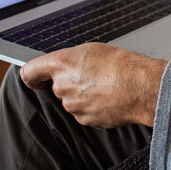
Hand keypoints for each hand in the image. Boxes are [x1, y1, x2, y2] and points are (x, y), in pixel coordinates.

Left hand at [20, 42, 167, 127]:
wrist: (140, 87)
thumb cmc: (122, 65)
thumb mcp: (92, 50)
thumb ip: (70, 61)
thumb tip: (65, 69)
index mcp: (61, 64)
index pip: (30, 73)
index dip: (31, 77)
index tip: (36, 81)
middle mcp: (62, 86)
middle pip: (56, 87)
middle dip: (70, 83)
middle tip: (92, 76)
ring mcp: (72, 105)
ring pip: (71, 100)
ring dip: (82, 95)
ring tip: (105, 86)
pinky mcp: (83, 119)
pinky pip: (83, 112)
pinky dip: (93, 107)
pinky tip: (109, 98)